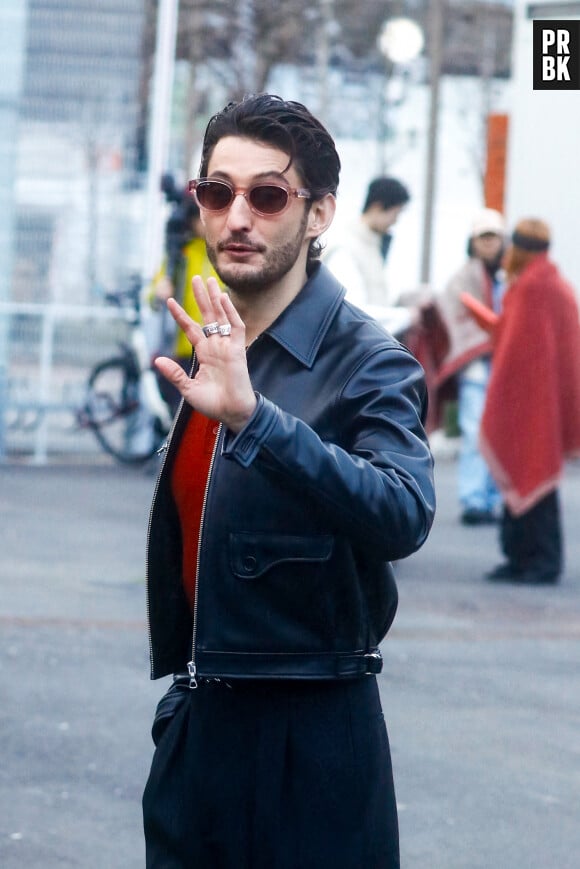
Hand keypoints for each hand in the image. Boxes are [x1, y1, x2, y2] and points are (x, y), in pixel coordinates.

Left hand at [155, 276, 256, 432]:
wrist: (232, 413)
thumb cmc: (212, 404)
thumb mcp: (187, 389)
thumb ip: (174, 374)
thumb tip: (157, 361)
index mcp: (204, 354)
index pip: (191, 329)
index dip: (180, 315)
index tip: (169, 300)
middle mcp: (215, 346)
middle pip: (207, 316)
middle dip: (201, 298)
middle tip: (195, 278)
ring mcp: (227, 346)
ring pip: (221, 316)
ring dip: (215, 299)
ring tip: (209, 280)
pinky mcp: (238, 350)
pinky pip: (235, 327)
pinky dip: (230, 312)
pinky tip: (223, 299)